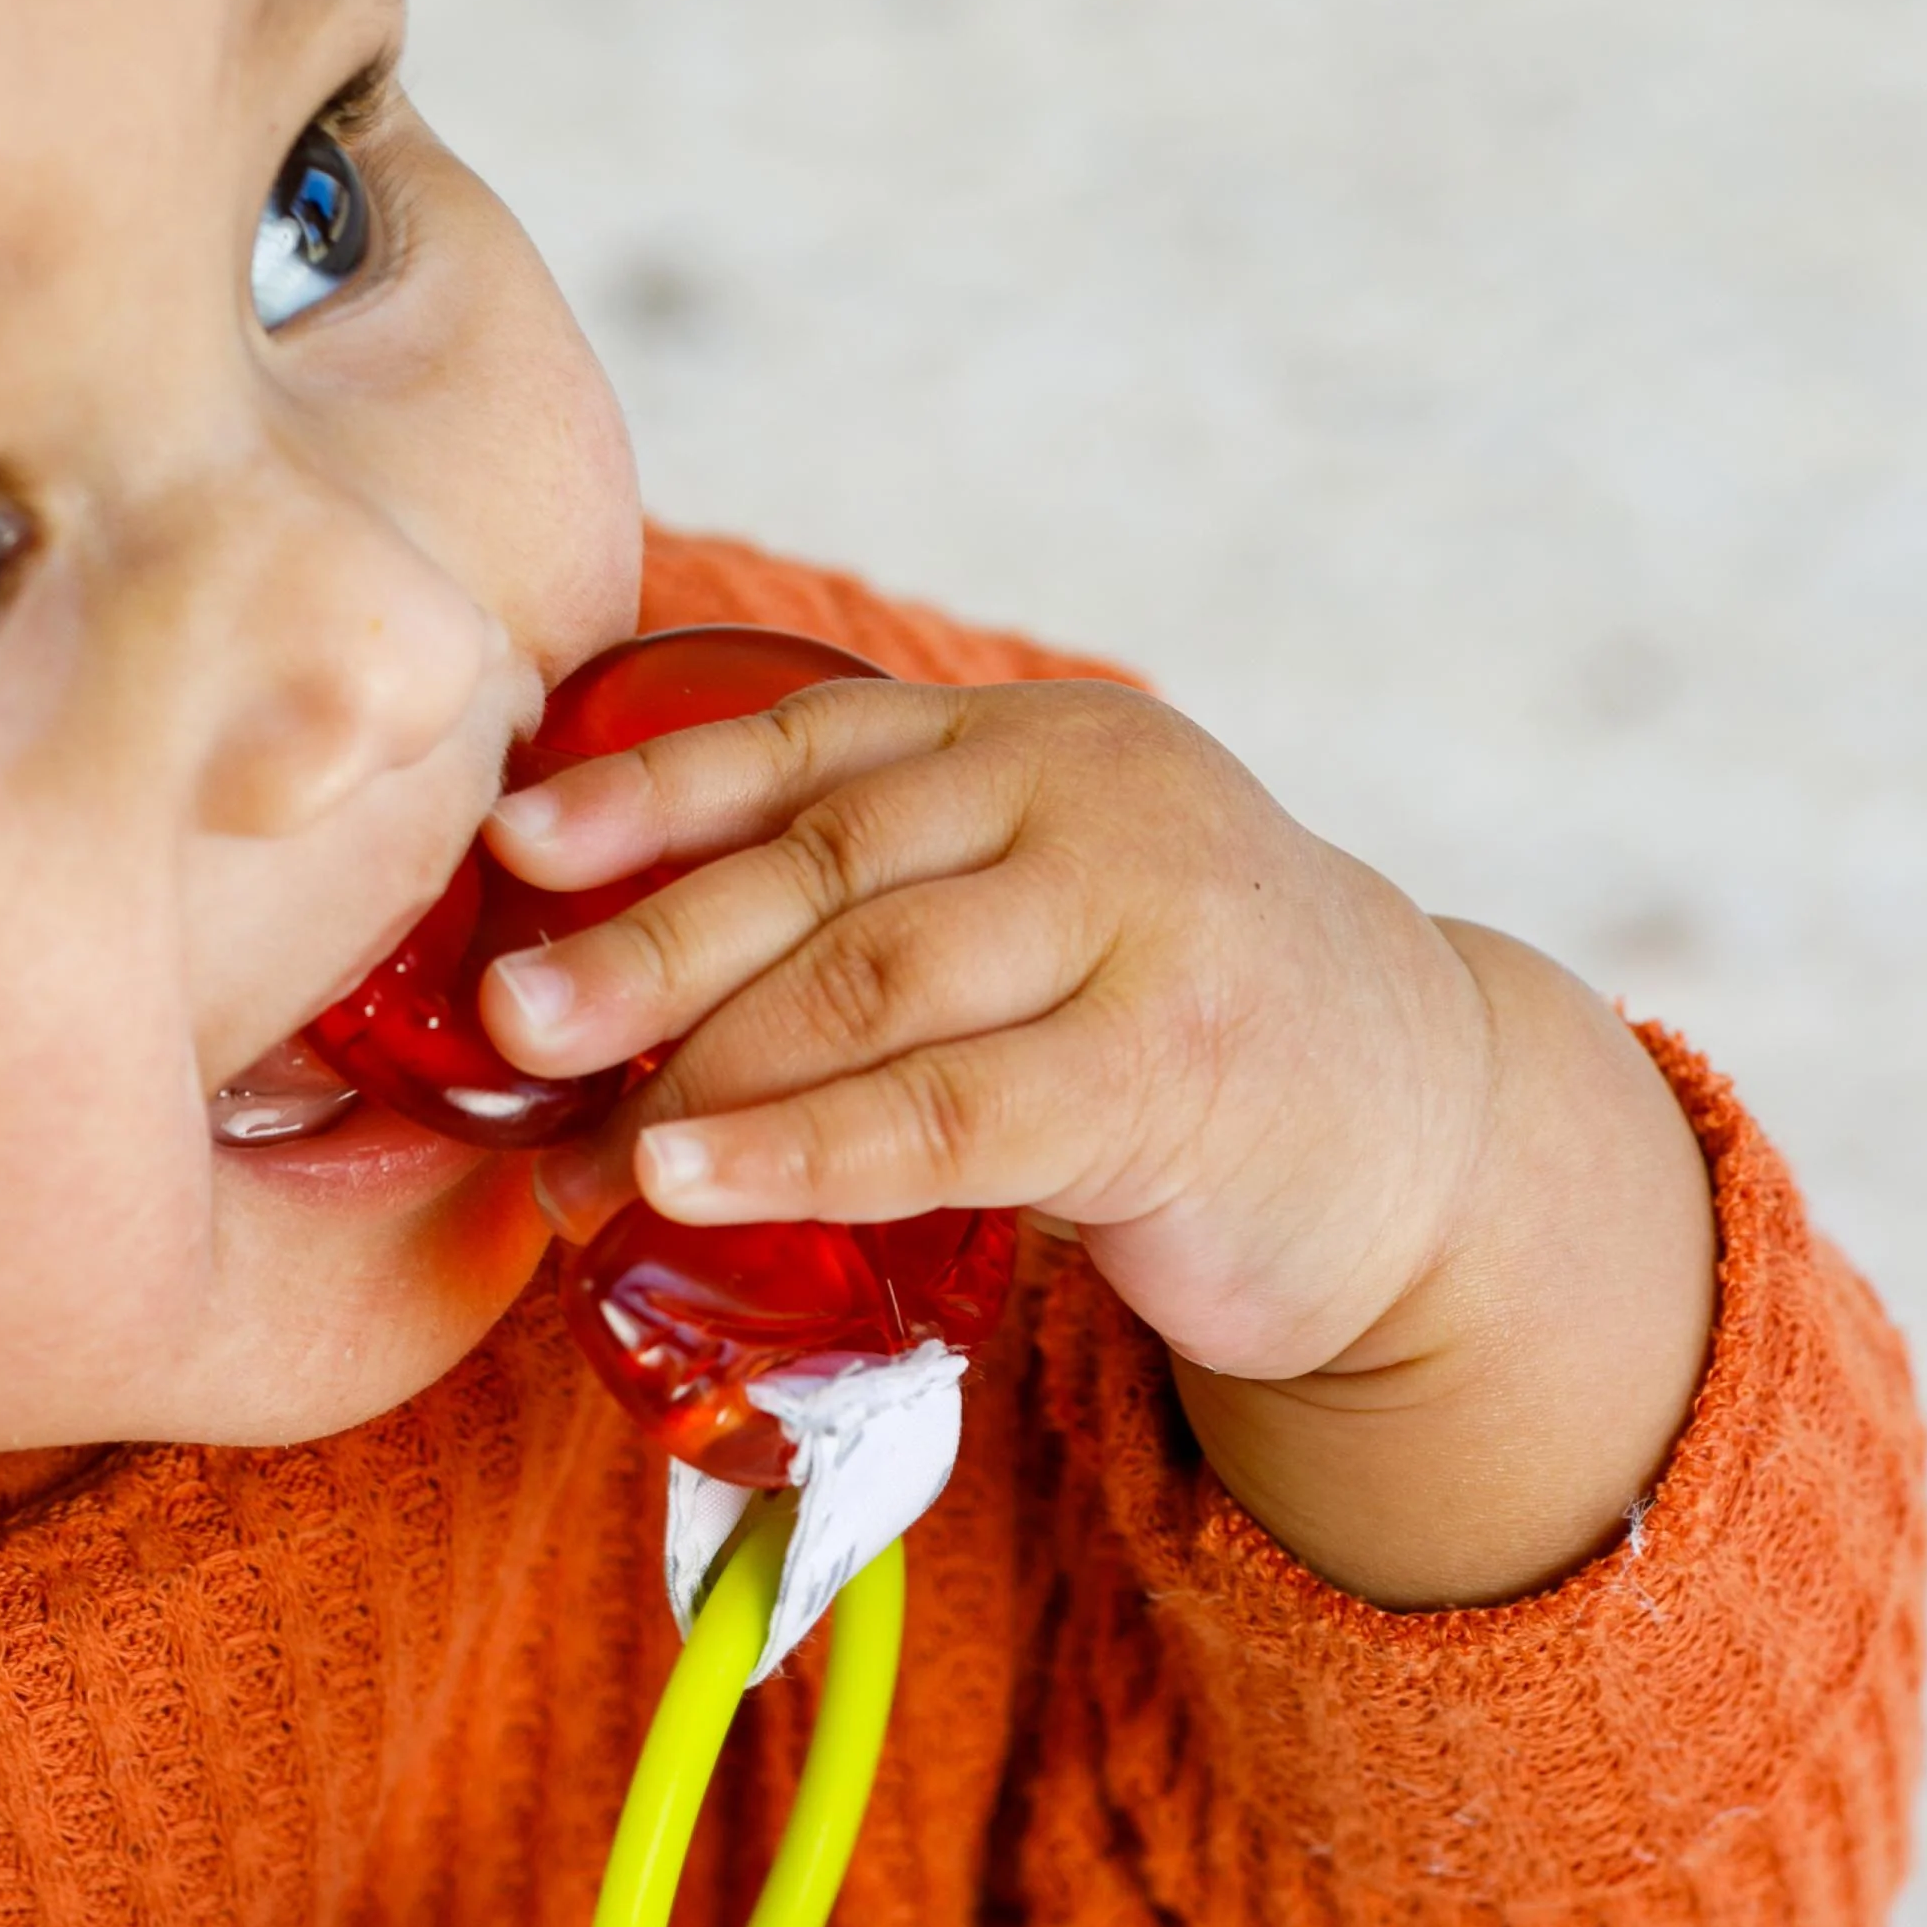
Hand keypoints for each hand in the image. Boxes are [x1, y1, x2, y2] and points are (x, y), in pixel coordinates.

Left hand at [479, 678, 1714, 1606]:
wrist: (1419, 1133)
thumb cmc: (1169, 1037)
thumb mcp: (1037, 918)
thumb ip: (888, 906)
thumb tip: (617, 994)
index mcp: (1036, 741)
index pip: (809, 749)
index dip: (648, 794)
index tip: (510, 848)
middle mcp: (1092, 798)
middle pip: (817, 867)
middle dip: (642, 951)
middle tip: (507, 1029)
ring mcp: (1146, 922)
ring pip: (867, 985)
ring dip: (697, 1077)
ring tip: (574, 1160)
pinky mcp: (1175, 1070)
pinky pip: (945, 1115)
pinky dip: (800, 1150)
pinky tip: (690, 1185)